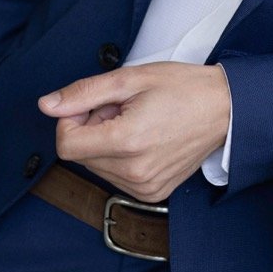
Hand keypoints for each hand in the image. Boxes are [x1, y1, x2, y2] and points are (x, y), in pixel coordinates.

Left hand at [37, 62, 230, 201]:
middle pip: (80, 154)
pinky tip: (144, 137)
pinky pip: (116, 177)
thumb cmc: (183, 87)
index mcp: (127, 141)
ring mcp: (144, 187)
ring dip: (106, 142)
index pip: (66, 144)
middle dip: (92, 127)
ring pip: (97, 166)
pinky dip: (121, 157)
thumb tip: (47, 104)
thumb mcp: (131, 78)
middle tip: (123, 107)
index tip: (94, 103)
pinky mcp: (151, 193)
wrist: (224, 108)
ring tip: (137, 121)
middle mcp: (133, 172)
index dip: (72, 118)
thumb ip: (85, 92)